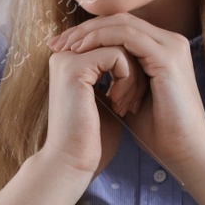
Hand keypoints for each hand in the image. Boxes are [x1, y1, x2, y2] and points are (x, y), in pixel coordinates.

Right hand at [40, 42, 142, 177]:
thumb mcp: (108, 99)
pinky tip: (120, 104)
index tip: (129, 100)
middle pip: (117, 41)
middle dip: (134, 70)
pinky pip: (118, 54)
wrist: (73, 163)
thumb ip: (116, 76)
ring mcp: (67, 58)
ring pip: (120, 45)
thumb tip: (139, 56)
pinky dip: (128, 79)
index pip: (112, 44)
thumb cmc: (92, 140)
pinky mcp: (74, 67)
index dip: (130, 68)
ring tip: (126, 105)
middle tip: (131, 103)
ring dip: (134, 76)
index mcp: (70, 61)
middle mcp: (65, 55)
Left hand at [47, 15, 204, 177]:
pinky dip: (102, 41)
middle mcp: (169, 41)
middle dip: (84, 29)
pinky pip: (128, 37)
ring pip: (122, 24)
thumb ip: (117, 76)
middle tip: (56, 42)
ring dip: (89, 33)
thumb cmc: (160, 131)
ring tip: (66, 47)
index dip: (89, 33)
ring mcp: (171, 46)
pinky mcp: (167, 57)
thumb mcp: (131, 95)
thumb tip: (89, 67)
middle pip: (119, 20)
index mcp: (162, 49)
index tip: (60, 46)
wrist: (185, 151)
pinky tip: (82, 52)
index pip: (120, 27)